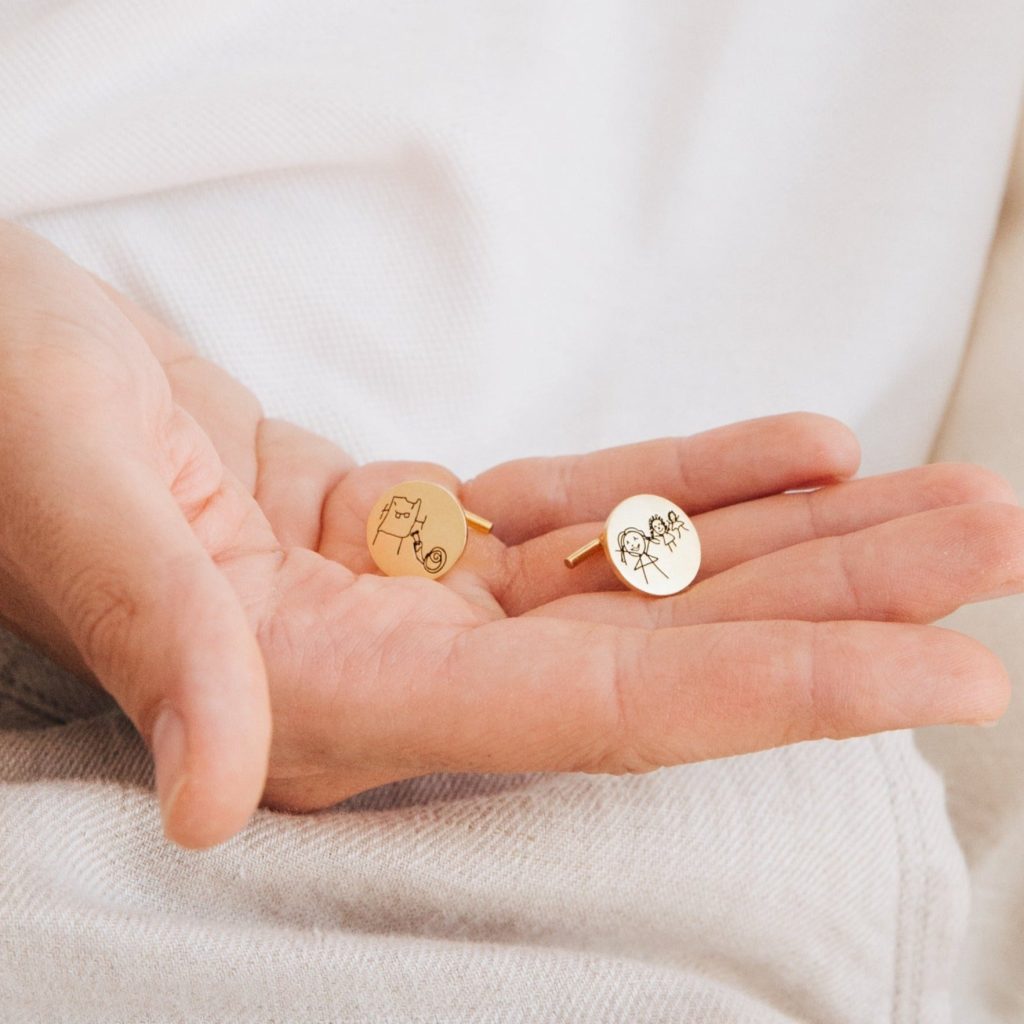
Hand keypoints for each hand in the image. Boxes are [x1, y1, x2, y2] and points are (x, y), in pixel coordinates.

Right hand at [2, 221, 1019, 853]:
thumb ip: (164, 647)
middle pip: (665, 645)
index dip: (791, 688)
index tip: (952, 671)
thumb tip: (215, 795)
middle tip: (994, 549)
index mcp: (328, 693)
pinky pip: (582, 508)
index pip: (608, 710)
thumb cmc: (5, 421)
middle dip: (840, 599)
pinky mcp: (411, 526)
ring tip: (939, 500)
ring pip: (641, 574)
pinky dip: (689, 480)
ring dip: (794, 532)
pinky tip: (797, 455)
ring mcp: (413, 596)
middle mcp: (396, 667)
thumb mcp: (75, 506)